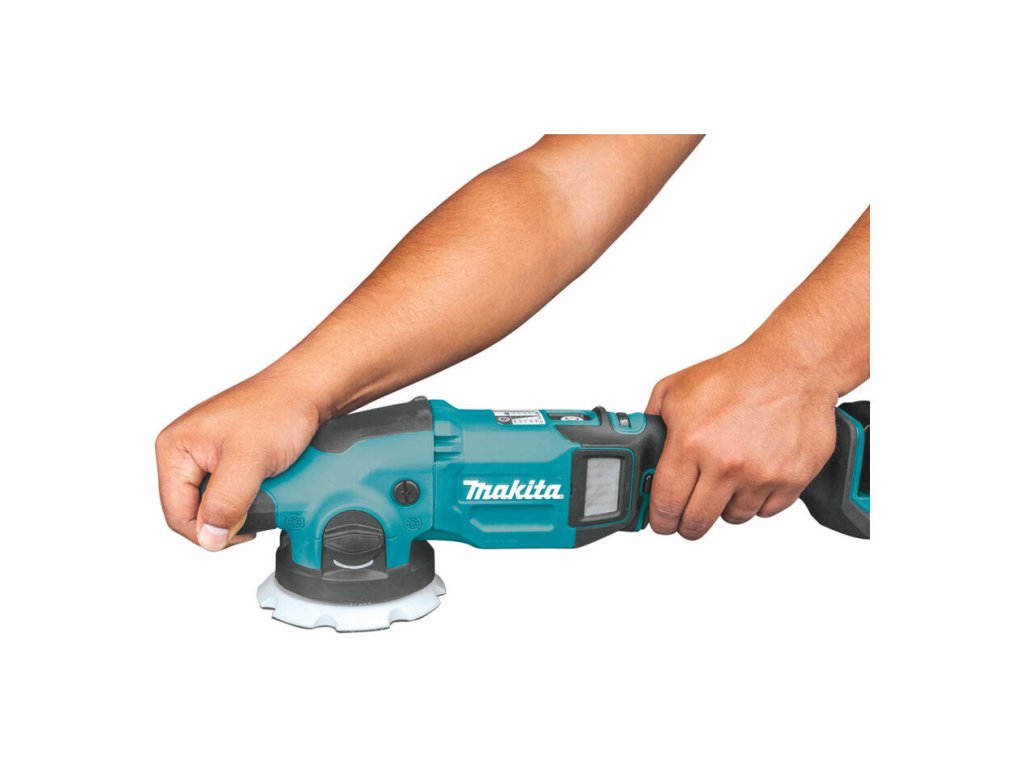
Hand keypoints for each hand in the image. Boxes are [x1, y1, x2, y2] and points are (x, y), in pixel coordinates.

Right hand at [155, 370, 323, 550]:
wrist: (309, 392)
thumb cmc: (278, 409)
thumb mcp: (249, 459)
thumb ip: (225, 501)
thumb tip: (209, 538)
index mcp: (174, 448)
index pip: (177, 514)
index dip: (209, 531)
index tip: (241, 532)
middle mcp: (185, 453)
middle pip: (195, 512)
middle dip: (226, 518)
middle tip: (257, 509)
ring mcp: (208, 456)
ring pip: (217, 504)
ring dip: (242, 507)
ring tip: (266, 491)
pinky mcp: (230, 460)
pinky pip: (233, 492)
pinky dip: (252, 495)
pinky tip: (269, 485)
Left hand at [645, 342, 837, 538]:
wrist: (793, 366)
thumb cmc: (738, 375)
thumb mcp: (675, 389)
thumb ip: (652, 423)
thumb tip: (639, 450)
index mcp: (692, 442)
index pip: (665, 503)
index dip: (659, 519)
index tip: (660, 522)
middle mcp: (726, 463)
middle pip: (696, 522)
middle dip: (686, 523)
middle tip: (686, 514)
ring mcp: (761, 475)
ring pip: (733, 518)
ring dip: (724, 506)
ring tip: (726, 479)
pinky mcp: (792, 479)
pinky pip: (766, 511)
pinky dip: (757, 500)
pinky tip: (753, 475)